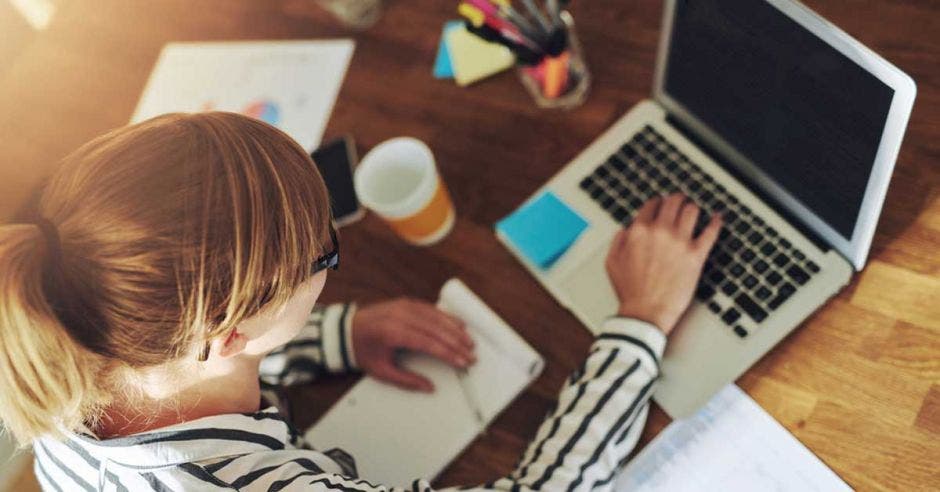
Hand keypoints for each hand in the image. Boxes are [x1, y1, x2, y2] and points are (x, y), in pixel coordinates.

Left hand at [351, 298, 475, 391]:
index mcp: (393, 333)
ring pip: (436, 317)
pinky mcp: (406, 302)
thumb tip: (429, 388)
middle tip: (471, 355)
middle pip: (436, 329)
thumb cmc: (363, 351)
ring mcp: (404, 306)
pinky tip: (458, 324)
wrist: (346, 330)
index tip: (462, 362)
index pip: (429, 343)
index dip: (448, 354)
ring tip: (470, 342)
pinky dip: (447, 317)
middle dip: (457, 343)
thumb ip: (406, 380)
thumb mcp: (381, 371)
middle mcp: (400, 316)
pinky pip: (431, 308)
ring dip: (455, 330)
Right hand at [605, 193, 721, 334]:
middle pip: (673, 202)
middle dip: (676, 200)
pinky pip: (711, 232)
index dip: (657, 203)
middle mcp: (660, 232)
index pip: (651, 205)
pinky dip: (716, 222)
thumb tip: (625, 230)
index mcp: (639, 232)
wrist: (646, 312)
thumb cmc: (629, 291)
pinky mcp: (696, 255)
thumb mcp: (612, 262)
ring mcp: (680, 242)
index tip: (660, 204)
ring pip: (692, 211)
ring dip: (692, 208)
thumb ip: (618, 241)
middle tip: (679, 201)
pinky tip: (717, 218)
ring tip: (694, 210)